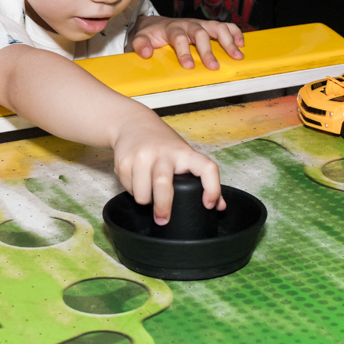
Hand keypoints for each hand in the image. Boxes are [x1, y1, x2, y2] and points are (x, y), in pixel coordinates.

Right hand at [112, 110, 224, 224]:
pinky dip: (132, 191)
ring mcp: (141, 156)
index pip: (206, 168)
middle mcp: (163, 153)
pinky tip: (136, 181)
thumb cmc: (163, 144)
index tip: (209, 204)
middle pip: (163, 184)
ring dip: (145, 201)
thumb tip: (219, 206)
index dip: (212, 188)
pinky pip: (128, 189)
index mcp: (184, 153)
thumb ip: (202, 179)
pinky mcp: (123, 162)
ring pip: (142, 194)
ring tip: (148, 192)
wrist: (131, 123)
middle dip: (162, 207)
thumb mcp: (184, 155)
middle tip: (163, 219)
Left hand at [130, 16, 244, 69]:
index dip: (184, 52)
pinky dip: (235, 33)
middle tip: (214, 66)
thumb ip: (141, 45)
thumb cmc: (151, 34)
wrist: (155, 24)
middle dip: (208, 50)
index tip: (188, 66)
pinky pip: (225, 26)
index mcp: (172, 28)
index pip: (179, 38)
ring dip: (228, 41)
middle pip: (200, 33)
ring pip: (217, 27)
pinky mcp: (208, 26)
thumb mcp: (140, 38)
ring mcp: (200, 24)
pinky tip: (241, 45)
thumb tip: (146, 53)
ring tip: (237, 56)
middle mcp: (188, 24)